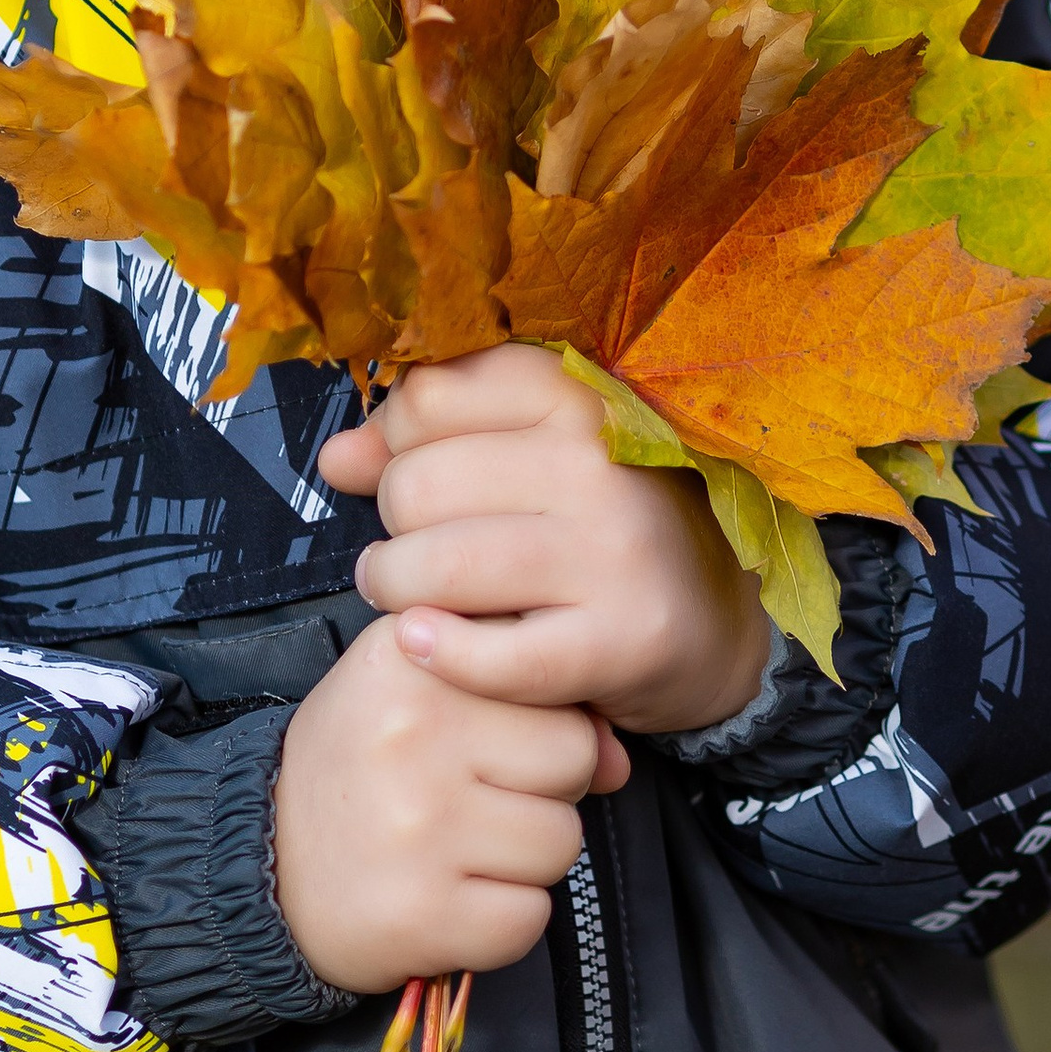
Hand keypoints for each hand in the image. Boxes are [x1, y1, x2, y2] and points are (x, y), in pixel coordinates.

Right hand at [272, 616, 628, 996]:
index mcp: (408, 658)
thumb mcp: (422, 693)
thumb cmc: (362, 769)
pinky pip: (530, 918)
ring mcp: (418, 828)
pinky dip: (502, 920)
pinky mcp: (425, 914)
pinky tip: (451, 899)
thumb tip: (619, 761)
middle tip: (475, 800)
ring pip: (562, 843)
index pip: (551, 682)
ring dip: (525, 859)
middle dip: (543, 788)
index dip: (540, 721)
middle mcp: (411, 734)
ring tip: (459, 850)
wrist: (263, 869)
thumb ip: (524, 699)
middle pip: (571, 758)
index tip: (490, 740)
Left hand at [317, 343, 773, 740]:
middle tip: (419, 550)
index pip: (430, 396)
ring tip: (409, 598)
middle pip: (417, 483)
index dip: (395, 439)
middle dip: (395, 525)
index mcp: (578, 395)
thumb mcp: (530, 463)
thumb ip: (429, 445)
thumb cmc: (601, 533)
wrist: (714, 626)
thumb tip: (336, 457)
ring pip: (436, 566)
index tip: (414, 470)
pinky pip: (488, 655)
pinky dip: (441, 655)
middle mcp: (600, 461)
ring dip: (397, 590)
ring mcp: (614, 550)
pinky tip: (430, 646)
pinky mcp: (621, 639)